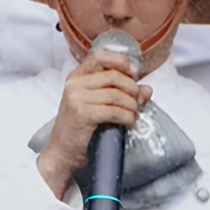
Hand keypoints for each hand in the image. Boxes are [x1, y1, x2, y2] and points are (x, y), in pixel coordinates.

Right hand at [37, 47, 149, 197]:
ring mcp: (76, 98)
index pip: (99, 56)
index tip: (134, 72)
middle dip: (132, 90)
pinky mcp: (83, 113)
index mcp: (76, 77)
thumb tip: (147, 89)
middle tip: (138, 103)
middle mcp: (74, 84)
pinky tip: (128, 124)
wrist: (63, 152)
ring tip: (133, 116)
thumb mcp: (100, 105)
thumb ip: (122, 94)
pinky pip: (115, 111)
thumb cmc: (81, 129)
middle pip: (113, 76)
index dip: (120, 61)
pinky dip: (127, 118)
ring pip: (117, 95)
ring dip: (132, 107)